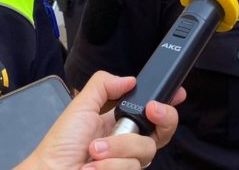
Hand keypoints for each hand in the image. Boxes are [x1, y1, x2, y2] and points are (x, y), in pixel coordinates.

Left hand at [17, 71, 184, 169]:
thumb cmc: (60, 145)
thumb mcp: (81, 106)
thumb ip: (104, 85)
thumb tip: (130, 78)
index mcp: (119, 123)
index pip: (152, 114)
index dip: (168, 105)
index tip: (178, 93)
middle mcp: (127, 144)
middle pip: (162, 131)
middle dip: (160, 118)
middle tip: (150, 110)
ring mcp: (127, 163)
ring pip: (145, 150)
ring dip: (117, 148)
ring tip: (94, 151)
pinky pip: (131, 168)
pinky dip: (110, 166)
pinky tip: (93, 167)